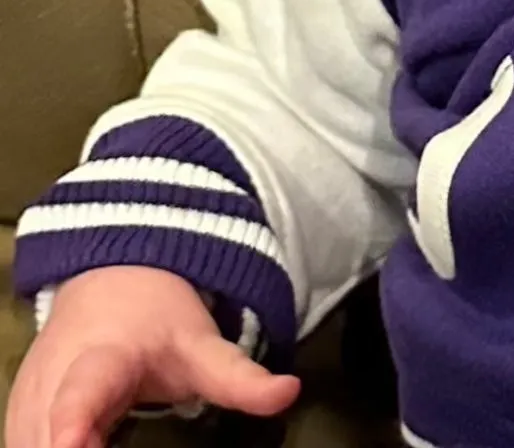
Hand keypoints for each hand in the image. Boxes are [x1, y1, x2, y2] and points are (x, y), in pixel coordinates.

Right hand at [6, 266, 299, 447]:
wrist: (109, 279)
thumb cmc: (156, 319)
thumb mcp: (200, 345)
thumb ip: (239, 376)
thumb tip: (290, 392)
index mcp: (100, 362)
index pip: (80, 398)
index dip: (71, 426)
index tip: (75, 445)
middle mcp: (51, 385)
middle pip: (43, 440)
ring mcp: (26, 404)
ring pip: (27, 447)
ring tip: (105, 445)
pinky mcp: (17, 419)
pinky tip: (88, 447)